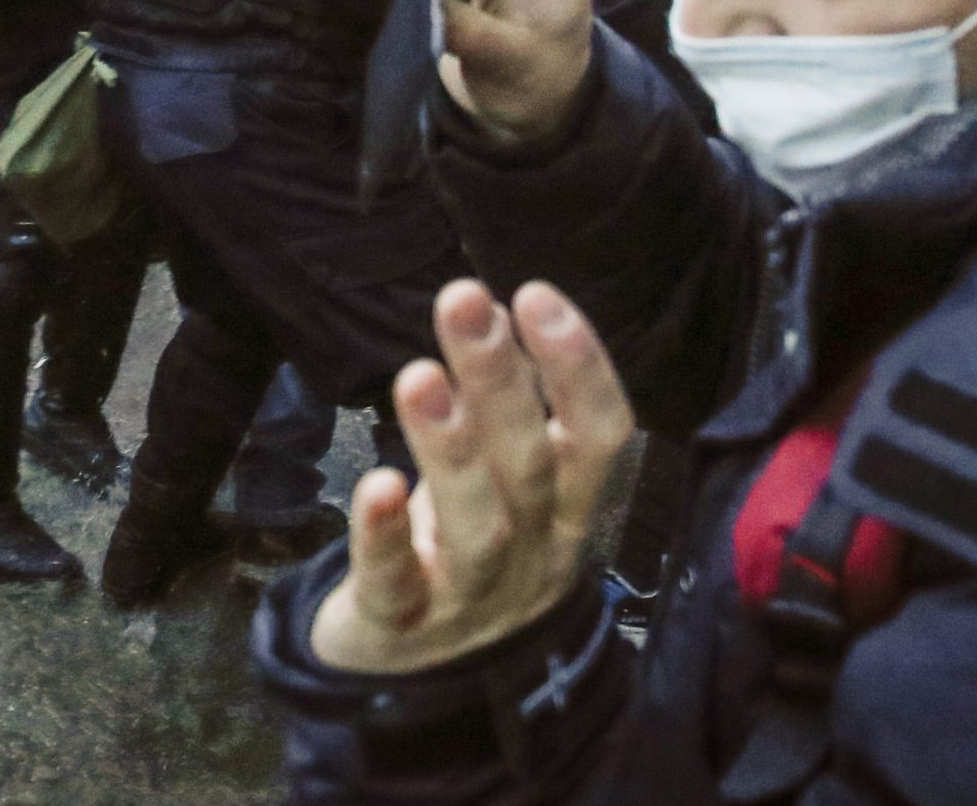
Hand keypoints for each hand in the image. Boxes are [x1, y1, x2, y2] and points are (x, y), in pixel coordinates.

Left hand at [310, 279, 634, 675]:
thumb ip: (504, 407)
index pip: (599, 439)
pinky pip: (399, 586)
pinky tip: (378, 485)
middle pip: (530, 466)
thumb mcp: (501, 482)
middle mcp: (533, 555)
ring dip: (450, 447)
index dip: (578, 369)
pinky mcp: (403, 627)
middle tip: (463, 298)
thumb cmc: (466, 548)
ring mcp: (472, 598)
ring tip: (418, 375)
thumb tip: (493, 307)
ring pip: (478, 526)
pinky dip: (388, 536)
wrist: (415, 681)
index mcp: (567, 512)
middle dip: (500, 378)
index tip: (534, 294)